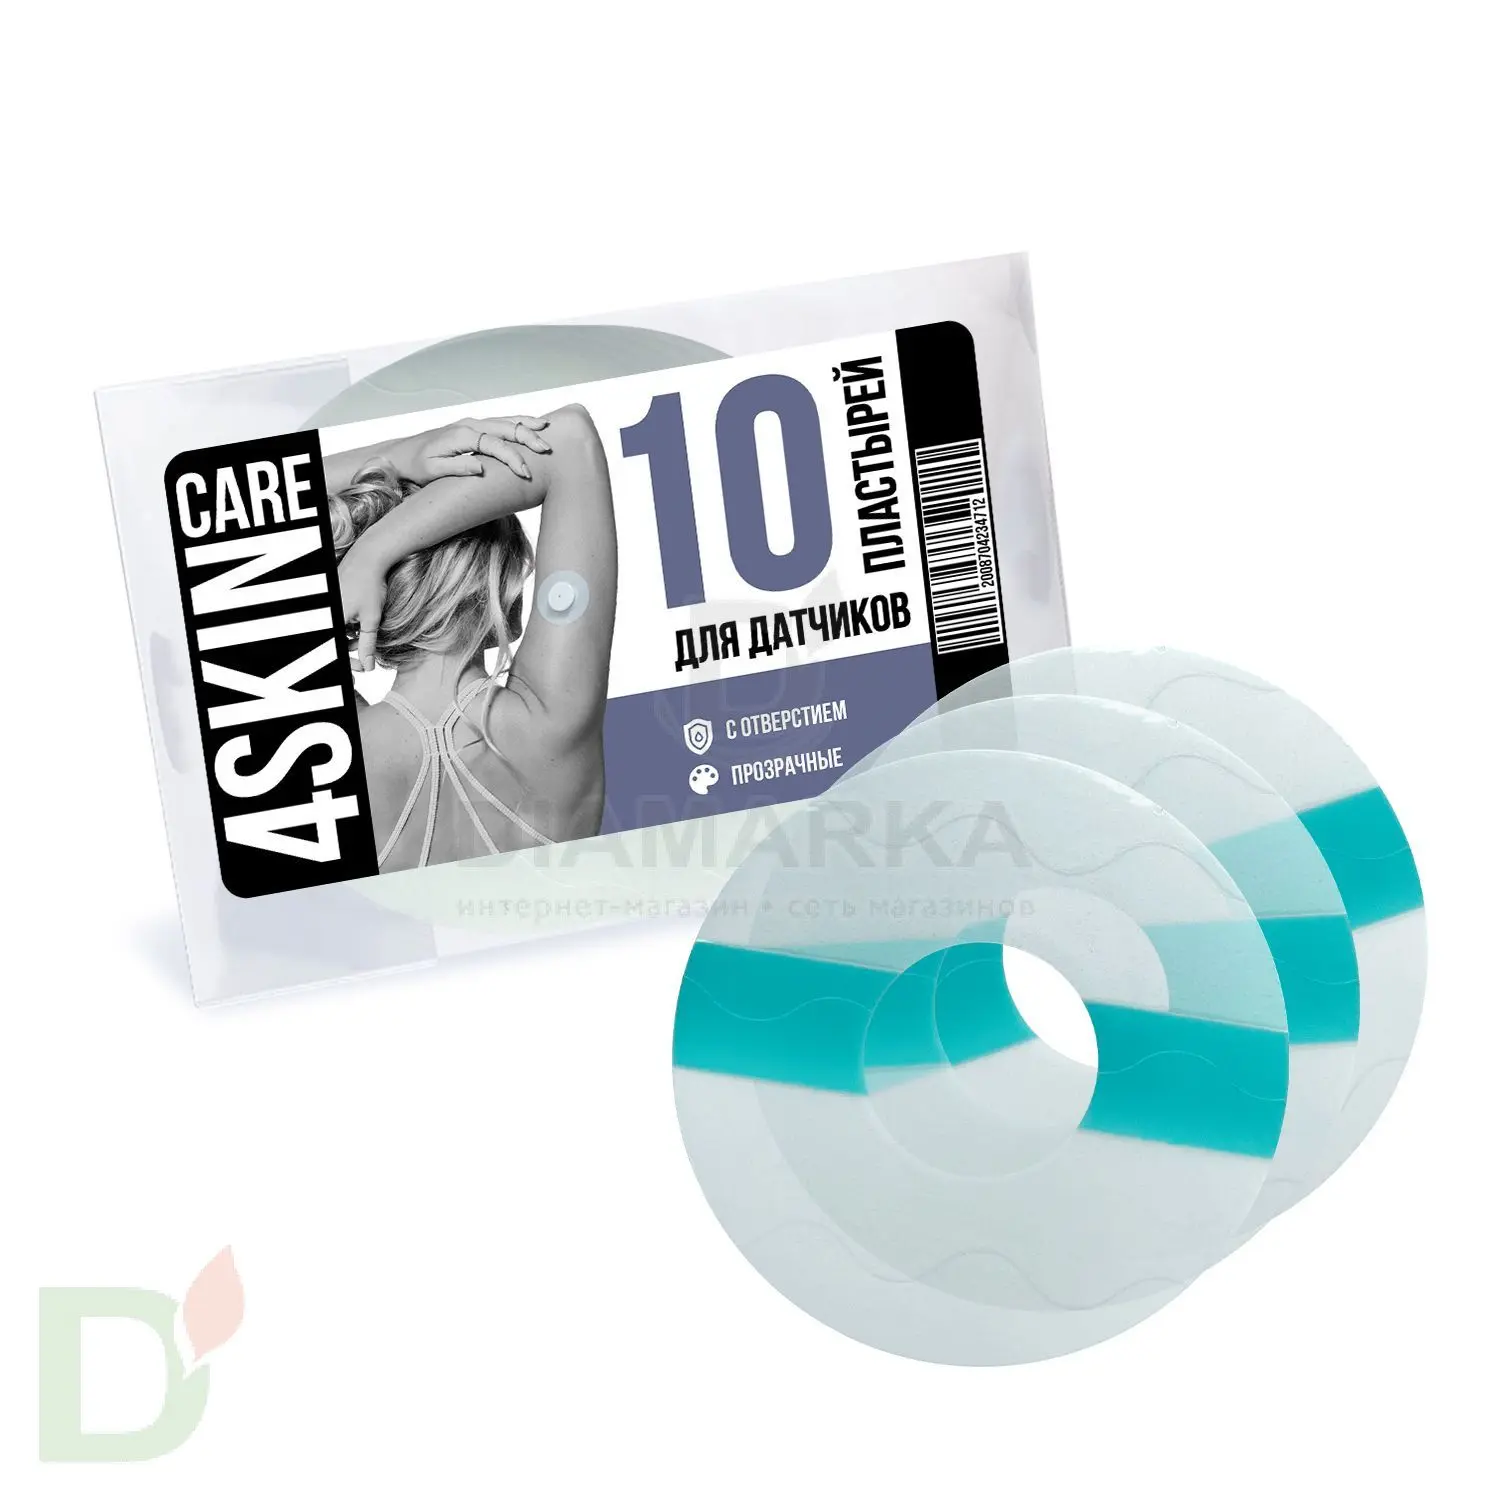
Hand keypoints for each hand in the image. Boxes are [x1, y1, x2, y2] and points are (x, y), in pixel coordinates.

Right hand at [339, 550, 387, 672]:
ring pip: (335, 631)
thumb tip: (368, 667)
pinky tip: (358, 625)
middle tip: (363, 661)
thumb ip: (368, 644)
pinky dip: (346, 627)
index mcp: (332, 617)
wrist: (369, 557)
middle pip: (335, 641)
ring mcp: (328, 603)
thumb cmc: (370, 584)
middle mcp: (326, 610)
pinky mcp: (331, 597)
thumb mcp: (372, 619)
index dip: (347, 664)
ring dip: (349, 639)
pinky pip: (336, 619)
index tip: (359, 669)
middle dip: (349, 652)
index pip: (335, 650)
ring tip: (364, 637)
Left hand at [403, 416, 550, 483]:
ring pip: (505, 420)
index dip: (512, 458)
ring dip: (526, 426)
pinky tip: (532, 425)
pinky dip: (518, 423)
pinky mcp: (474, 427)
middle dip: (528, 438)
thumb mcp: (433, 471)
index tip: (525, 473)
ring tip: (546, 430)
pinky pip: (500, 422)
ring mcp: (472, 423)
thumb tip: (481, 467)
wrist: (403, 454)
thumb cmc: (417, 465)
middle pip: (505, 427)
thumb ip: (457, 468)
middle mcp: (469, 425)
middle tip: (547, 450)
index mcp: (462, 435)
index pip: (494, 444)